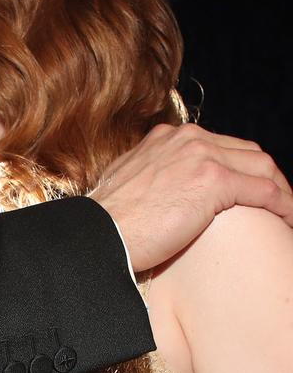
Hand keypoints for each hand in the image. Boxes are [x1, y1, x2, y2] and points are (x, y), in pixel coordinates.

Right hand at [90, 123, 292, 271]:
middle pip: (247, 152)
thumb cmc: (108, 222)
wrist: (98, 235)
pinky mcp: (214, 180)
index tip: (248, 191)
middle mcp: (187, 138)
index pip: (220, 146)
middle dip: (267, 177)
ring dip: (281, 192)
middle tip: (277, 205)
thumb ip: (155, 176)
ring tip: (286, 215)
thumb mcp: (130, 184)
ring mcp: (202, 156)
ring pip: (262, 168)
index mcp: (167, 137)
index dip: (241, 169)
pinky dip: (283, 207)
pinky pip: (266, 191)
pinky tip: (286, 222)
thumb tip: (170, 192)